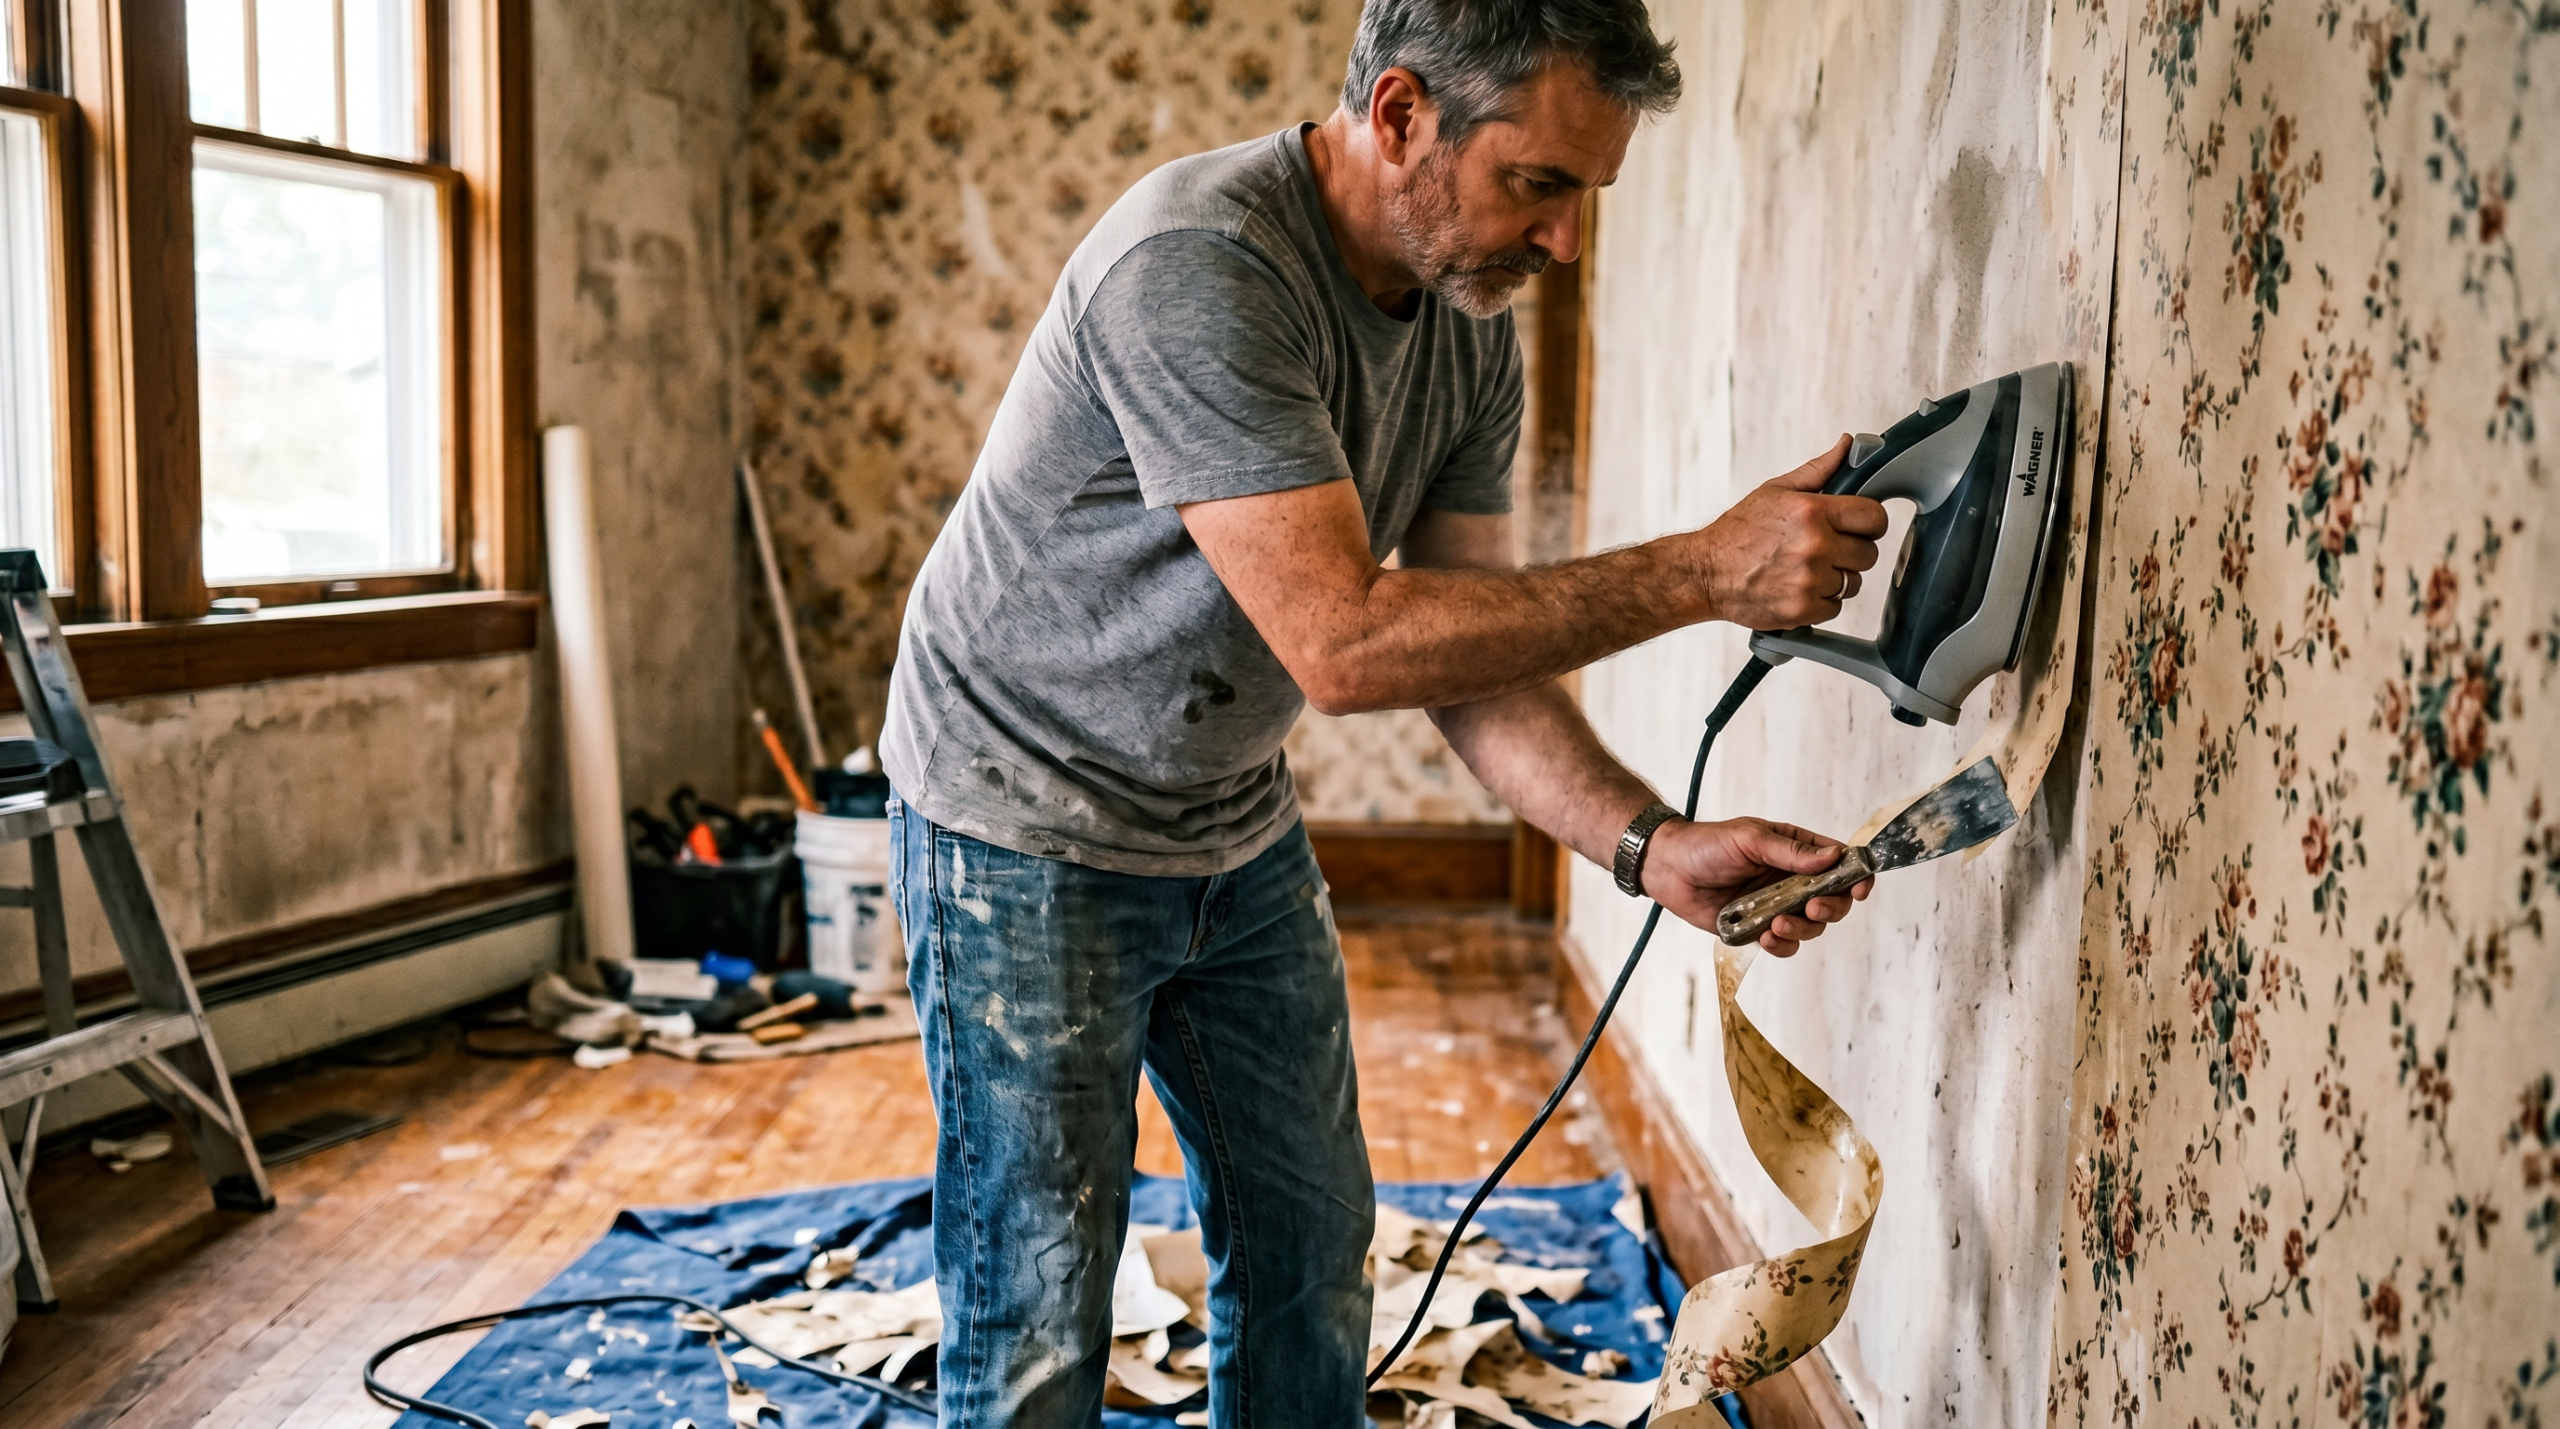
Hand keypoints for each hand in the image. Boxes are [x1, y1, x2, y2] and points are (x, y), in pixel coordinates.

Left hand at [1641, 817, 1872, 954]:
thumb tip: (1834, 856)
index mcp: (1798, 852)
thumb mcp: (1750, 839)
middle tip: (1812, 907)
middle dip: (1830, 908)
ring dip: (1802, 928)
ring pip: (1812, 927)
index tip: (1860, 888)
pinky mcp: (1759, 929)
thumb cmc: (1708, 844)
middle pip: (1834, 901)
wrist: (1668, 868)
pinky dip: (1782, 945)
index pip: (1841, 865)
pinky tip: (1767, 936)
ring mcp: (1778, 906)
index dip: (1857, 877)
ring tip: (1776, 922)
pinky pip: (1785, 944)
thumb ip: (1791, 851)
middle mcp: (1793, 880)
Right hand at [1691, 436, 1888, 629]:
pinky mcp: (1803, 609)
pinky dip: (1819, 602)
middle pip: (1868, 554)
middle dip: (1850, 551)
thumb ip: (1819, 470)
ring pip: (1853, 583)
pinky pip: (1835, 607)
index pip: (1875, 517)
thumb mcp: (1776, 491)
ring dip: (1835, 578)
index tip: (1859, 526)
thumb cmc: (1737, 533)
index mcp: (1812, 512)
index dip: (1870, 522)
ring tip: (1805, 569)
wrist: (1705, 573)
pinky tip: (1798, 588)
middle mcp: (1814, 546)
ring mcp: (1810, 580)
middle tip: (1824, 549)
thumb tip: (1847, 446)